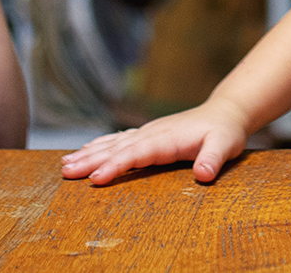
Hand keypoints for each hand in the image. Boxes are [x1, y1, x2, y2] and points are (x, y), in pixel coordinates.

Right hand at [61, 97, 251, 185]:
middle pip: (116, 147)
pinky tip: (86, 150)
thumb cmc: (225, 132)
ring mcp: (148, 132)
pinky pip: (119, 140)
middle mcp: (152, 133)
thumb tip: (204, 174)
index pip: (136, 153)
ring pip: (113, 143)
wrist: (225, 113)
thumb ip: (213, 159)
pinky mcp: (148, 135)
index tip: (95, 178)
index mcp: (166, 138)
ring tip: (65, 164)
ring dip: (89, 153)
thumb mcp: (225, 146)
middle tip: (65, 172)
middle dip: (90, 160)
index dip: (115, 165)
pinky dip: (100, 145)